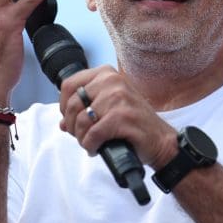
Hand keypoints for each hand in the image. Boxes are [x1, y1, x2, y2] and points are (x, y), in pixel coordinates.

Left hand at [58, 66, 178, 169]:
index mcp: (107, 74)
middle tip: (82, 136)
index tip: (71, 119)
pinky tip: (97, 148)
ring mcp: (119, 98)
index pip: (68, 85)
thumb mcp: (109, 108)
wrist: (160, 140)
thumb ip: (85, 110)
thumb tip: (62, 123)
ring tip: (92, 143)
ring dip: (82, 138)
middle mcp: (112, 81)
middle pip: (72, 104)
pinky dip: (90, 145)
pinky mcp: (122, 117)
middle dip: (72, 125)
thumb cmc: (134, 124)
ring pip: (81, 121)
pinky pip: (92, 134)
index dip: (64, 106)